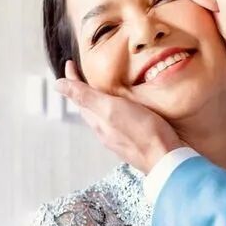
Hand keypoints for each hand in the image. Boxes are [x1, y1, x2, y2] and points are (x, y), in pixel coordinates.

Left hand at [54, 60, 180, 173]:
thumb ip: (86, 97)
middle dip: (83, 90)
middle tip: (82, 74)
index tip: (69, 64)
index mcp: (98, 122)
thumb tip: (58, 86)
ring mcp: (120, 139)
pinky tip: (125, 110)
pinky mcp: (135, 142)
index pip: (79, 97)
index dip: (72, 79)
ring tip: (101, 90)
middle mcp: (106, 132)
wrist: (168, 161)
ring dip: (99, 102)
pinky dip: (115, 112)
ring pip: (103, 117)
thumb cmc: (142, 133)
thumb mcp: (111, 109)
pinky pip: (118, 123)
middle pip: (89, 108)